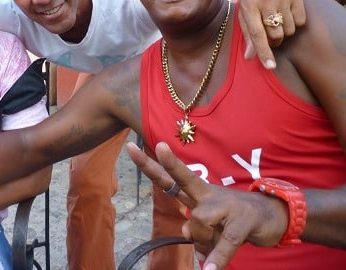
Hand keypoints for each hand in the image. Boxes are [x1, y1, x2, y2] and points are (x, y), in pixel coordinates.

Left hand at [126, 142, 289, 269]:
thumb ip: (194, 226)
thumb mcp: (210, 222)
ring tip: (215, 245)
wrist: (274, 216)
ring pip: (198, 221)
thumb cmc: (233, 217)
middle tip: (154, 148)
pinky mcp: (242, 223)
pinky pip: (225, 242)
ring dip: (204, 240)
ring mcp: (226, 205)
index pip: (170, 177)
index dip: (151, 164)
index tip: (131, 147)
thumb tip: (186, 233)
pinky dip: (218, 257)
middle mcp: (208, 194)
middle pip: (182, 177)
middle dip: (166, 164)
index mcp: (197, 192)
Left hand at [236, 0, 304, 68]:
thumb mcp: (244, 14)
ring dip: (284, 30)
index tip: (270, 66)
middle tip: (271, 32)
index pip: (257, 34)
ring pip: (289, 30)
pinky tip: (286, 12)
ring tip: (277, 19)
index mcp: (248, 6)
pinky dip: (295, 22)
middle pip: (276, 35)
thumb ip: (247, 35)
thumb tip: (249, 57)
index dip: (263, 51)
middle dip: (274, 39)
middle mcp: (265, 0)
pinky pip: (300, 21)